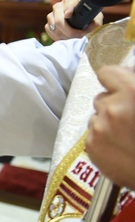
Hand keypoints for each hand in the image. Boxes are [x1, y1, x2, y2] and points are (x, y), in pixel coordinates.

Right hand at [45, 0, 102, 40]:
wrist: (79, 19)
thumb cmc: (87, 17)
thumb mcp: (95, 16)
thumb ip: (97, 20)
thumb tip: (93, 24)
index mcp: (70, 0)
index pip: (68, 4)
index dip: (68, 10)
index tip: (68, 15)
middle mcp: (58, 6)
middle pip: (59, 21)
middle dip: (69, 31)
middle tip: (79, 35)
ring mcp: (51, 15)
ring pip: (54, 28)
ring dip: (65, 36)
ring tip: (74, 38)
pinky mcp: (48, 25)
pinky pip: (51, 33)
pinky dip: (59, 38)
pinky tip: (67, 38)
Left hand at [87, 66, 134, 188]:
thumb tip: (129, 75)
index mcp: (132, 93)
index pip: (107, 73)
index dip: (116, 80)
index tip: (123, 88)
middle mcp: (112, 109)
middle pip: (102, 98)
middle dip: (115, 105)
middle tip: (132, 119)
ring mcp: (99, 129)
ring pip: (97, 118)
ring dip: (109, 123)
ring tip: (129, 136)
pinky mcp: (91, 147)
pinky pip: (93, 136)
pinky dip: (104, 140)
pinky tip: (123, 148)